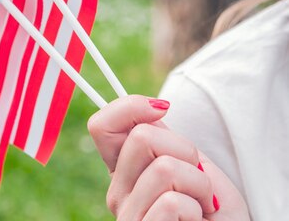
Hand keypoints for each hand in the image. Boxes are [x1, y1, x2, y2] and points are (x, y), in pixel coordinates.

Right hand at [87, 95, 249, 219]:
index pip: (101, 126)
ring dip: (199, 184)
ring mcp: (127, 217)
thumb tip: (155, 105)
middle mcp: (117, 193)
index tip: (163, 108)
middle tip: (197, 177)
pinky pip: (172, 202)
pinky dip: (197, 208)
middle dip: (185, 150)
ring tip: (201, 204)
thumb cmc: (212, 207)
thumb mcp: (190, 162)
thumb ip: (163, 137)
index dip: (130, 106)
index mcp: (123, 170)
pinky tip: (195, 220)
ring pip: (163, 168)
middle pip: (141, 137)